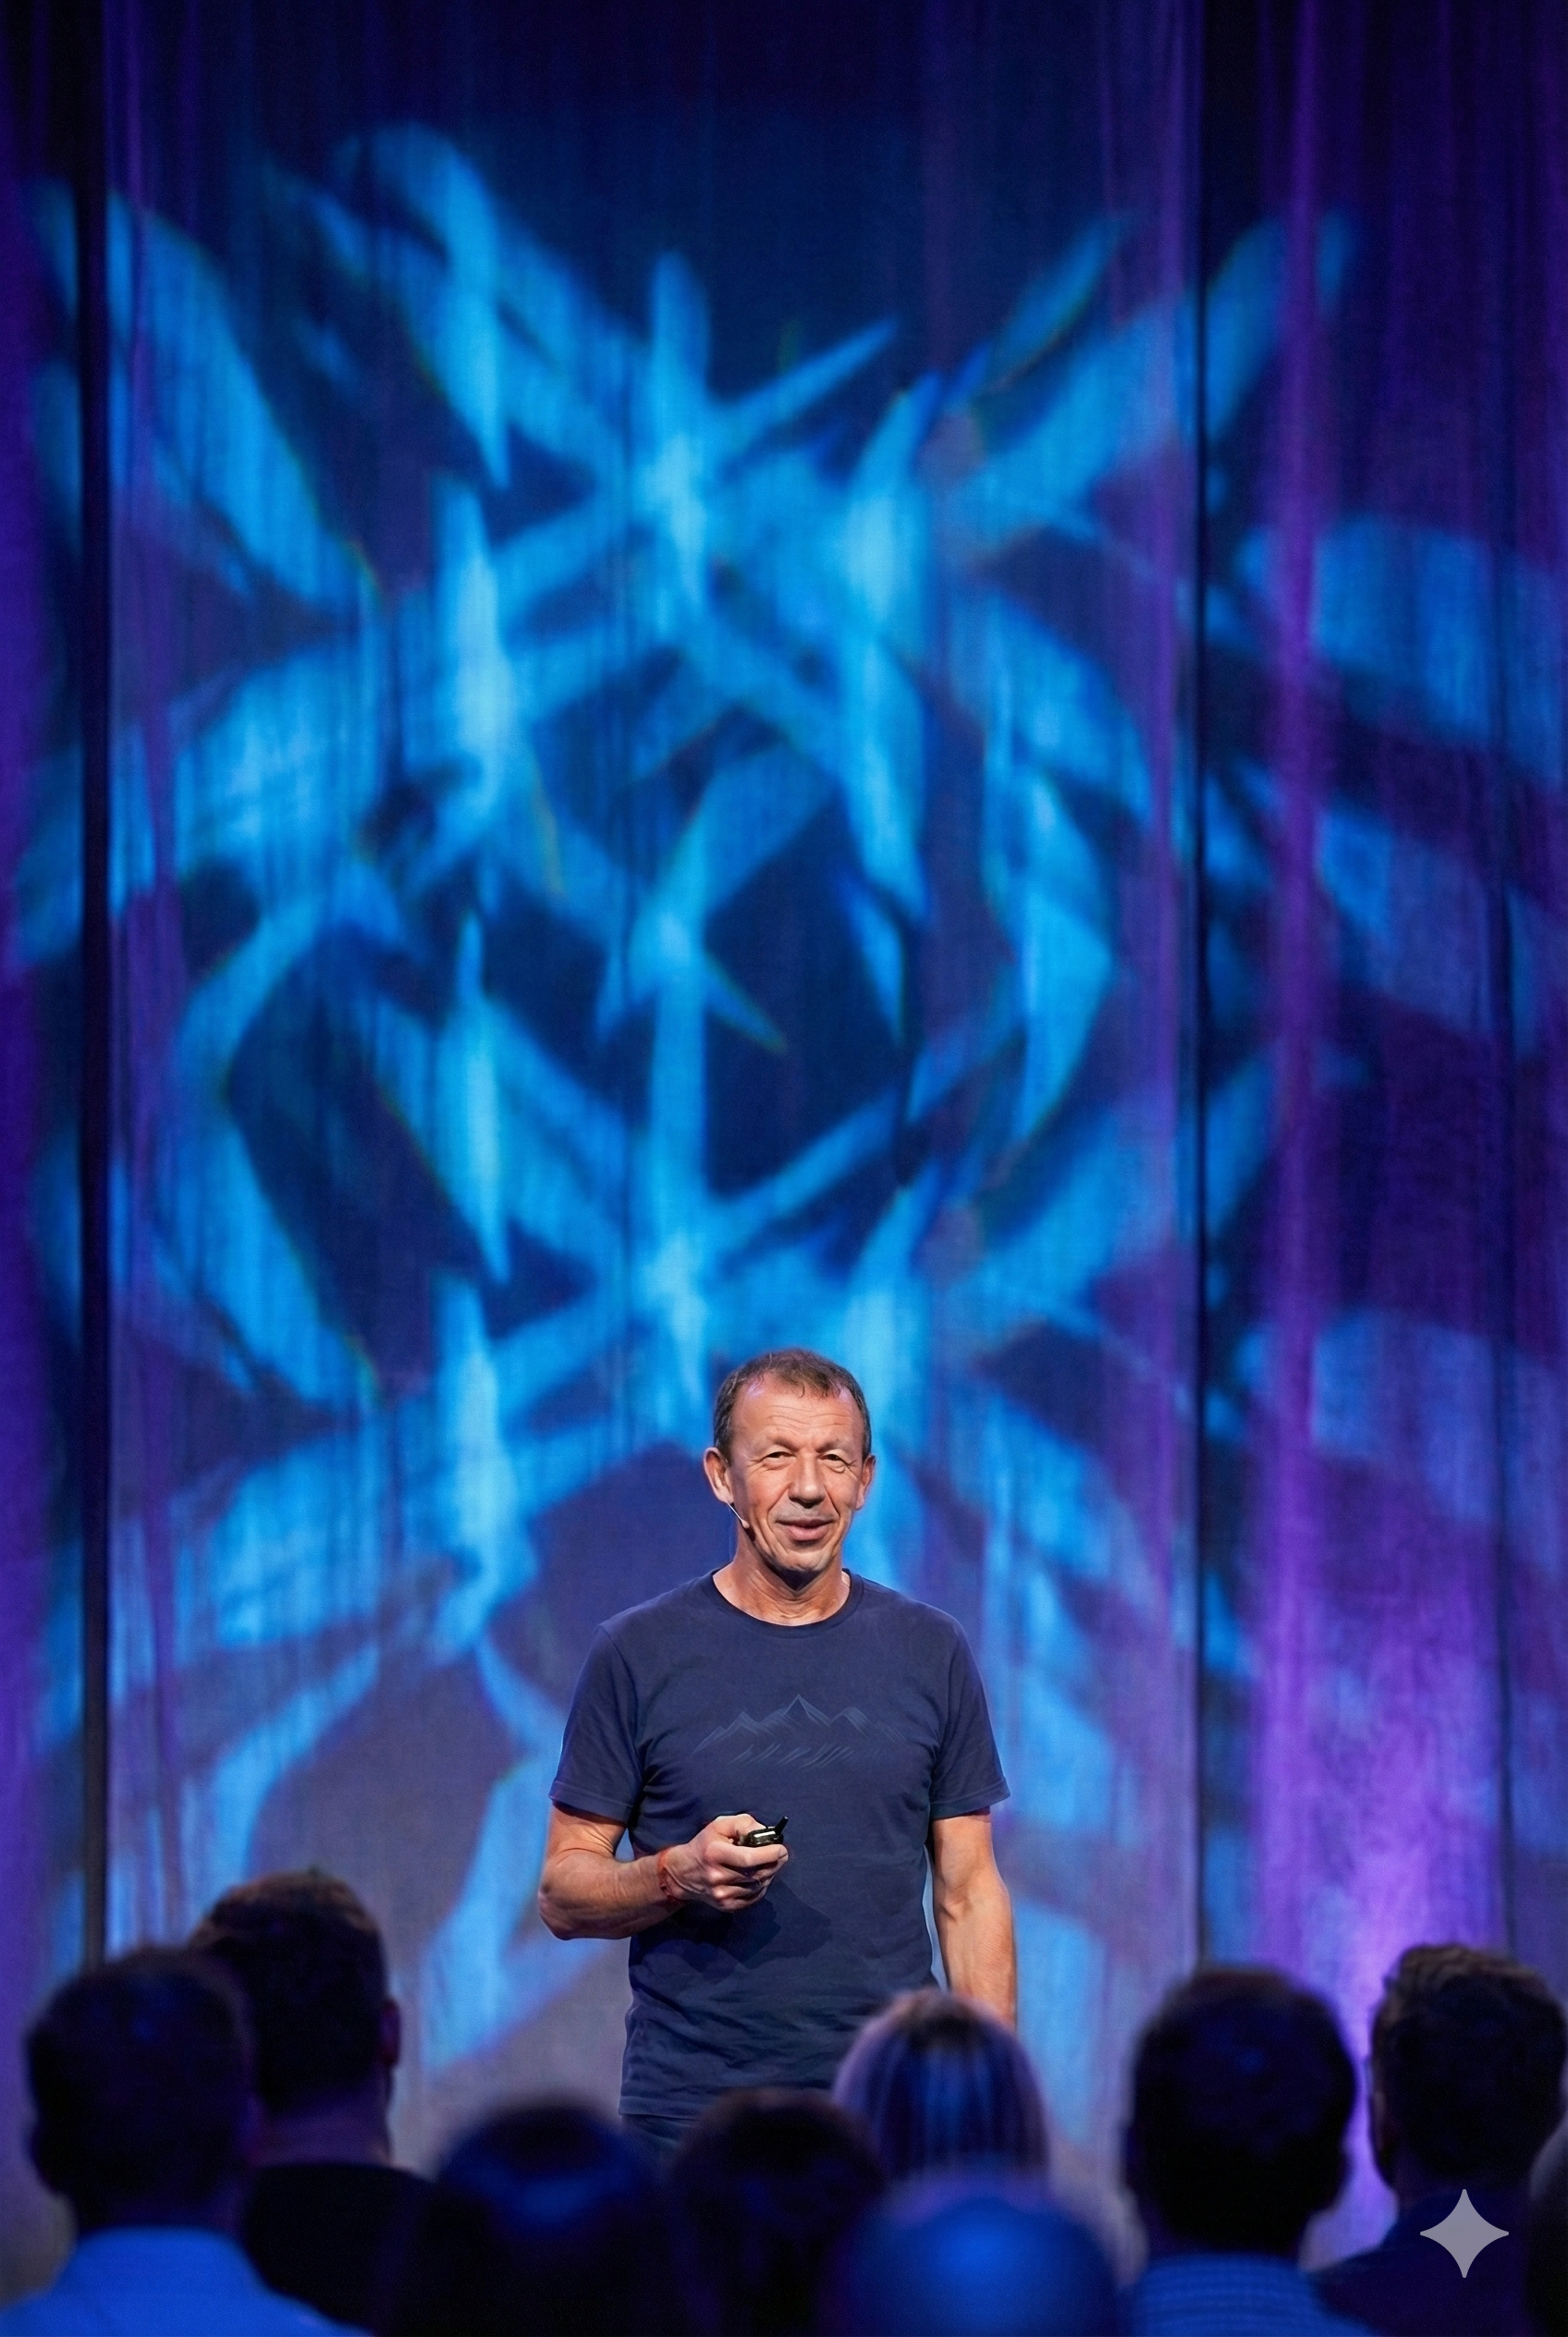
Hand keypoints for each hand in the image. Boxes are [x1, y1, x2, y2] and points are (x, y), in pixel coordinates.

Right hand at [661, 1813, 787, 1911]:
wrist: (684, 1873)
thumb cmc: (705, 1844)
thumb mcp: (720, 1825)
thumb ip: (744, 1824)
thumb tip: (766, 1833)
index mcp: (714, 1854)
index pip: (749, 1858)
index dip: (770, 1854)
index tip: (782, 1849)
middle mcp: (717, 1877)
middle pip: (756, 1873)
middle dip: (774, 1863)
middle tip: (781, 1855)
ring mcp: (721, 1895)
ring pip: (757, 1886)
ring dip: (769, 1875)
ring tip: (768, 1864)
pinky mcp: (725, 1906)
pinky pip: (753, 1898)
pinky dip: (761, 1887)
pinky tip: (758, 1877)